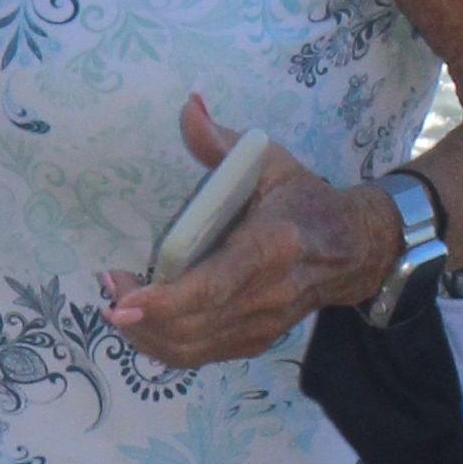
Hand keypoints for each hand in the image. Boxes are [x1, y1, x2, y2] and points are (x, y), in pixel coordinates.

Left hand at [101, 95, 402, 371]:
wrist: (353, 250)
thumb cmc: (304, 200)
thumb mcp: (270, 162)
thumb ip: (222, 142)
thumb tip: (188, 107)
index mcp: (272, 246)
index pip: (215, 284)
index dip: (167, 299)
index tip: (125, 298)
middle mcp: (268, 294)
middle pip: (193, 325)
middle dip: (141, 315)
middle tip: (109, 287)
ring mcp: (262, 325)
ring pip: (191, 349)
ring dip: (145, 334)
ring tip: (118, 304)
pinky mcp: (255, 342)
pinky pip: (199, 356)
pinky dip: (162, 345)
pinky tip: (142, 320)